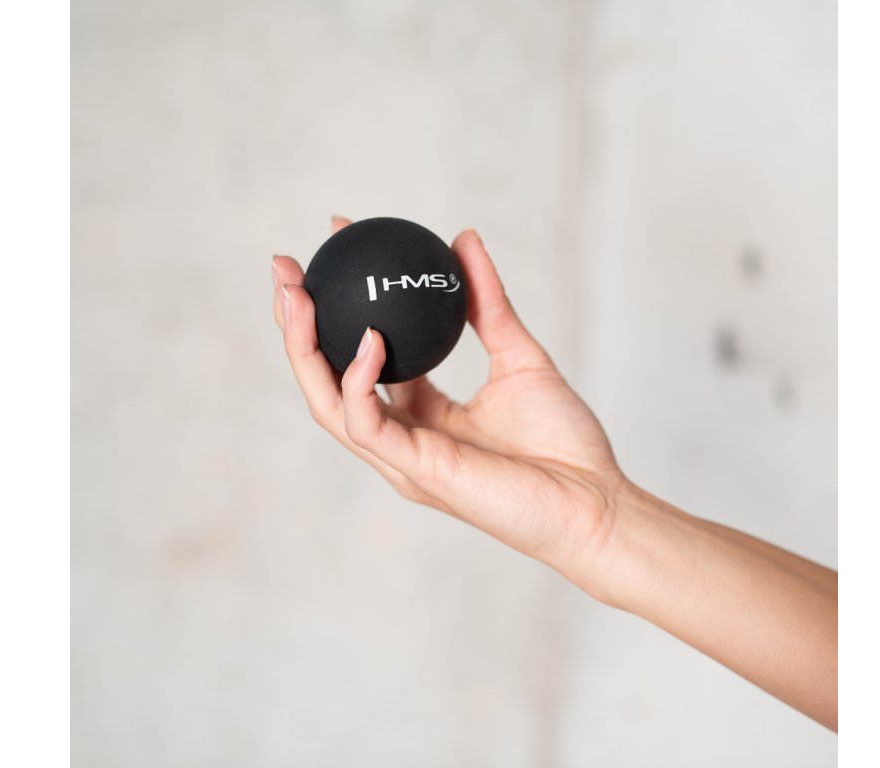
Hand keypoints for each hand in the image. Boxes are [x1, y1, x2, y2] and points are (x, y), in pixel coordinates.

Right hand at [272, 217, 627, 593]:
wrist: (596, 505)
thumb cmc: (564, 444)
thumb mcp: (521, 357)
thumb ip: (488, 304)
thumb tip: (464, 238)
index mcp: (420, 414)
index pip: (362, 356)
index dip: (339, 305)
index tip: (337, 245)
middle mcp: (400, 437)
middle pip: (326, 380)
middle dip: (296, 324)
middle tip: (283, 268)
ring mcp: (402, 457)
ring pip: (327, 403)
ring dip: (303, 348)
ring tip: (295, 294)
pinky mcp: (416, 472)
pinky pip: (367, 425)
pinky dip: (359, 382)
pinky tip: (370, 338)